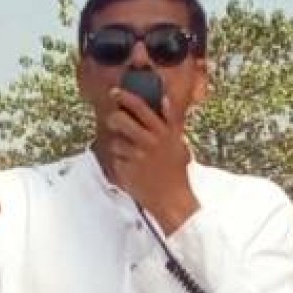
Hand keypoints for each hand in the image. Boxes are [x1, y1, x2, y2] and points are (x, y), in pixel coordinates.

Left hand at [106, 88, 199, 234]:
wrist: (172, 199)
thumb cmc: (176, 171)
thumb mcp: (178, 142)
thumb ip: (170, 121)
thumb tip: (165, 99)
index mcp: (163, 132)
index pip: (141, 107)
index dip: (125, 97)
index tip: (115, 92)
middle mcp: (149, 142)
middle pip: (120, 119)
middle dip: (114, 118)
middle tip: (115, 122)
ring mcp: (136, 156)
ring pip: (115, 140)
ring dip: (119, 145)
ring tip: (131, 154)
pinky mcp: (126, 169)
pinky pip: (115, 158)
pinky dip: (120, 161)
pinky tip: (132, 168)